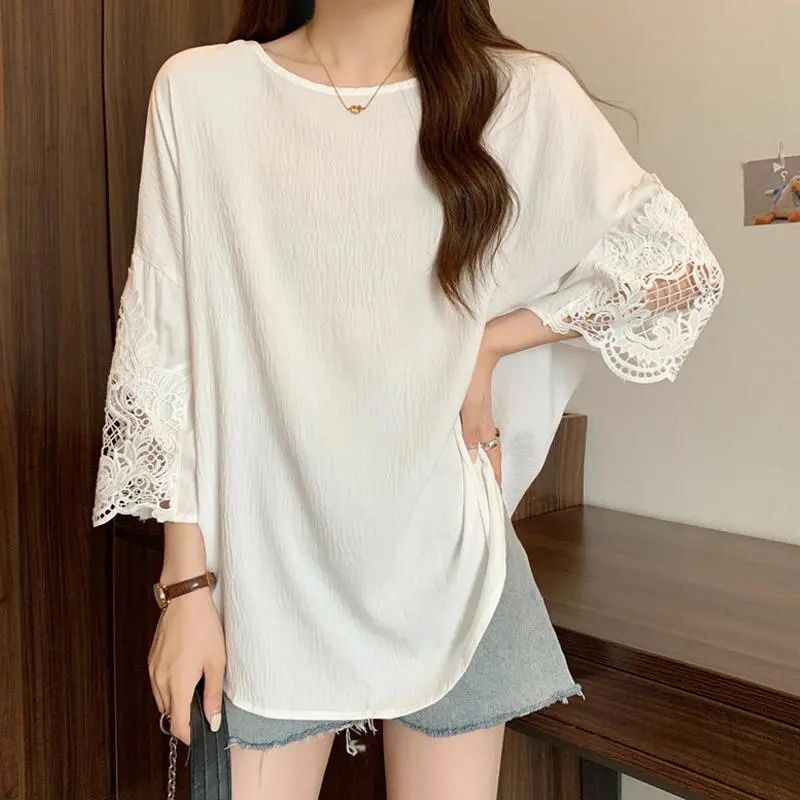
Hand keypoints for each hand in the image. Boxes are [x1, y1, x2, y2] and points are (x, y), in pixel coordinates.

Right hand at [148, 585, 225, 744]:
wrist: (185, 599)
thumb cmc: (203, 626)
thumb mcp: (217, 662)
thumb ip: (213, 695)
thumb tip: (213, 720)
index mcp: (177, 684)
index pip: (177, 725)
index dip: (190, 735)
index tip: (202, 733)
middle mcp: (160, 681)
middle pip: (169, 714)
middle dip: (186, 716)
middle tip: (205, 706)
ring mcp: (153, 670)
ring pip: (162, 700)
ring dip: (177, 702)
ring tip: (197, 686)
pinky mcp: (151, 661)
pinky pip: (158, 685)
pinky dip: (170, 688)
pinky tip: (186, 673)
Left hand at [460, 340, 500, 482]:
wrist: (478, 352)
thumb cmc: (471, 379)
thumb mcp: (469, 409)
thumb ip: (470, 433)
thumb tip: (472, 459)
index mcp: (484, 428)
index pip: (492, 460)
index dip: (494, 477)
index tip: (495, 495)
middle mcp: (483, 425)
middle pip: (488, 454)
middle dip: (487, 473)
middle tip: (483, 489)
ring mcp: (479, 417)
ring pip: (482, 444)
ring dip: (479, 459)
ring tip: (475, 474)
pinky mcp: (473, 408)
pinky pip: (475, 433)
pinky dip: (473, 445)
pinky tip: (465, 446)